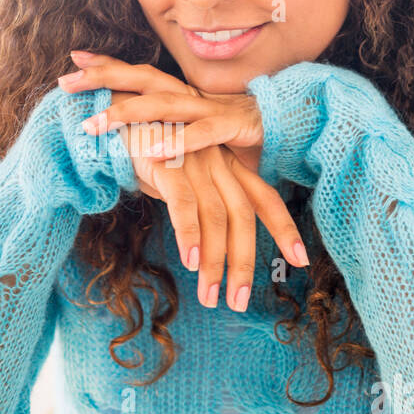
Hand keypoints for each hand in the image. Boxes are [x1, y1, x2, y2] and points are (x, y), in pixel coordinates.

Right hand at [58, 54, 308, 310]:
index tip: (302, 260)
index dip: (284, 228)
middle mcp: (217, 163)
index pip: (264, 198)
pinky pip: (184, 203)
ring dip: (215, 261)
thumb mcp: (180, 178)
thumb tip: (202, 246)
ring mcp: (194, 161)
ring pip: (216, 217)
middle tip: (238, 302)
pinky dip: (191, 233)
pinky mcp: (168, 163)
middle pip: (242, 216)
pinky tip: (192, 261)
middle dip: (243, 262)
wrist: (112, 111)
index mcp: (226, 165)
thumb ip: (196, 206)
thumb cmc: (146, 148)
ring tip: (210, 296)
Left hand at [63, 50, 264, 173]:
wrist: (289, 128)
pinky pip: (201, 136)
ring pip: (162, 107)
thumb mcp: (194, 133)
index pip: (138, 73)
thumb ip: (166, 134)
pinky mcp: (231, 129)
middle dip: (103, 78)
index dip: (107, 65)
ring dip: (126, 114)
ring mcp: (210, 110)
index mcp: (181, 94)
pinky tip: (153, 151)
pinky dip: (178, 143)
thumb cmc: (236, 135)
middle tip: (65, 81)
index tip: (72, 59)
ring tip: (94, 124)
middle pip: (141, 79)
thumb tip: (132, 143)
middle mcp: (191, 96)